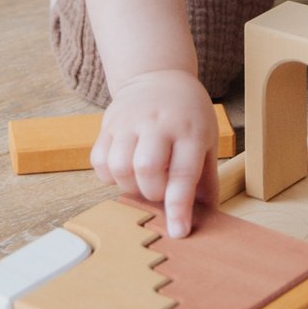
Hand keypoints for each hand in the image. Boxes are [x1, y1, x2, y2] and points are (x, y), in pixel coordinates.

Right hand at [91, 69, 218, 237]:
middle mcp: (159, 123)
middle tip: (159, 191)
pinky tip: (124, 170)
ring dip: (129, 186)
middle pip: (147, 168)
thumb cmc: (188, 114)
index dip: (179, 207)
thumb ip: (207, 177)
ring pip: (119, 166)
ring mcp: (130, 121)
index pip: (184, 173)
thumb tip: (209, 215)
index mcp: (190, 129)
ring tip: (141, 181)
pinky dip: (109, 175)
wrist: (159, 76)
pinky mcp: (108, 123)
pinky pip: (99, 160)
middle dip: (152, 192)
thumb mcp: (207, 137)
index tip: (178, 232)